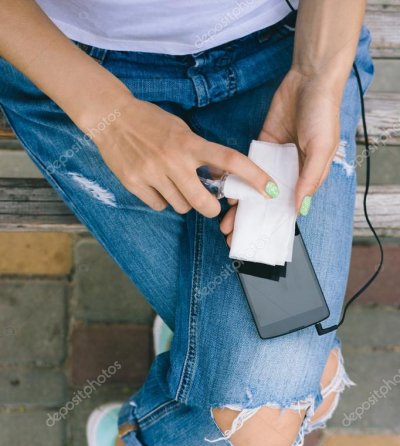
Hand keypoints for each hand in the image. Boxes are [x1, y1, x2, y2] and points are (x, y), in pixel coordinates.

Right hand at [92, 92, 276, 217]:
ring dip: (183, 201)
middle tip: (208, 203)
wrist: (111, 117)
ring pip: (181, 207)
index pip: (229, 161)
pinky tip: (155, 184)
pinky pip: (159, 206)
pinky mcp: (135, 184)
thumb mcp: (182, 131)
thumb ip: (200, 153)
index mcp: (190, 143)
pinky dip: (161, 200)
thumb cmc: (151, 122)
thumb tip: (221, 178)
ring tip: (172, 183)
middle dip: (210, 208)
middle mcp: (174, 160)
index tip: (270, 189)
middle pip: (204, 203)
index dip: (253, 177)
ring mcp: (153, 174)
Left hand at [220, 69, 340, 243]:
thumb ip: (309, 179)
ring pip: (254, 188)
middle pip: (267, 203)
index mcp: (308, 177)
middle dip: (250, 220)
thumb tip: (299, 208)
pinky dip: (237, 180)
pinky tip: (227, 194)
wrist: (309, 79)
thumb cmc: (323, 114)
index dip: (273, 224)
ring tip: (225, 222)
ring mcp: (274, 159)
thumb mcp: (321, 149)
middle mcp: (290, 172)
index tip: (258, 240)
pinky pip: (247, 167)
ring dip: (241, 205)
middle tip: (232, 236)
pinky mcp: (261, 144)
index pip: (288, 208)